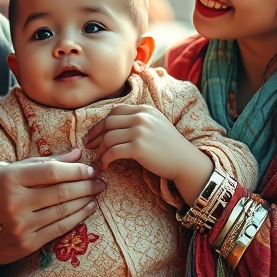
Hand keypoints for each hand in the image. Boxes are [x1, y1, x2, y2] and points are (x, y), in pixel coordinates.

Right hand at [0, 148, 103, 271]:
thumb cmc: (2, 185)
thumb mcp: (20, 168)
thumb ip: (49, 162)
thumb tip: (78, 153)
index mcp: (12, 178)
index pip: (51, 172)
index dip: (75, 171)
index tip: (91, 169)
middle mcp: (15, 202)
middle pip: (60, 193)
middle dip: (86, 187)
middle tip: (101, 182)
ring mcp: (20, 225)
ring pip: (62, 211)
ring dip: (85, 201)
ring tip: (97, 193)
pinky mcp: (26, 242)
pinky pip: (58, 229)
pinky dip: (77, 218)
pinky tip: (88, 208)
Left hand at [84, 104, 213, 200]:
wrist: (186, 161)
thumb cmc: (169, 147)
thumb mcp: (155, 125)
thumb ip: (138, 121)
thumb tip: (112, 127)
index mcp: (144, 109)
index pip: (115, 111)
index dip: (101, 123)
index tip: (94, 134)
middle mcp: (141, 117)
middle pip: (108, 122)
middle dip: (95, 135)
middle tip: (89, 146)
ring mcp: (140, 131)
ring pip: (108, 137)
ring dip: (100, 150)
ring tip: (98, 159)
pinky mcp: (139, 147)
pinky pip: (113, 151)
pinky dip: (105, 159)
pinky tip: (104, 166)